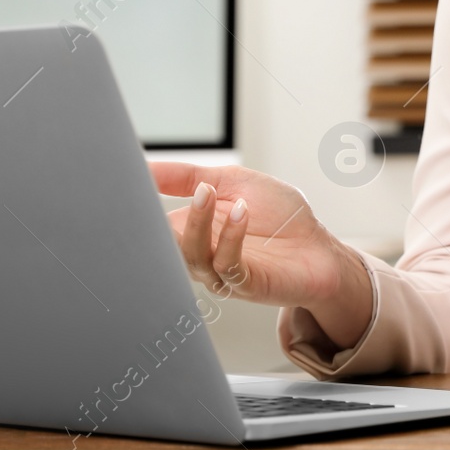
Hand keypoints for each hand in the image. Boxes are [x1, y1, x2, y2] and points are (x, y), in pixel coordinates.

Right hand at [149, 161, 372, 348]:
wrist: (318, 247)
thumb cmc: (279, 216)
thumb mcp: (231, 181)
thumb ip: (188, 176)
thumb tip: (144, 166)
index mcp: (192, 230)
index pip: (152, 222)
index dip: (138, 207)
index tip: (130, 182)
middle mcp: (200, 254)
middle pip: (164, 244)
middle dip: (154, 222)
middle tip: (151, 191)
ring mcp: (220, 272)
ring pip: (192, 255)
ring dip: (197, 222)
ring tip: (205, 192)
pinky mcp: (246, 284)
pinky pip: (228, 264)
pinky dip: (231, 236)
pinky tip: (240, 211)